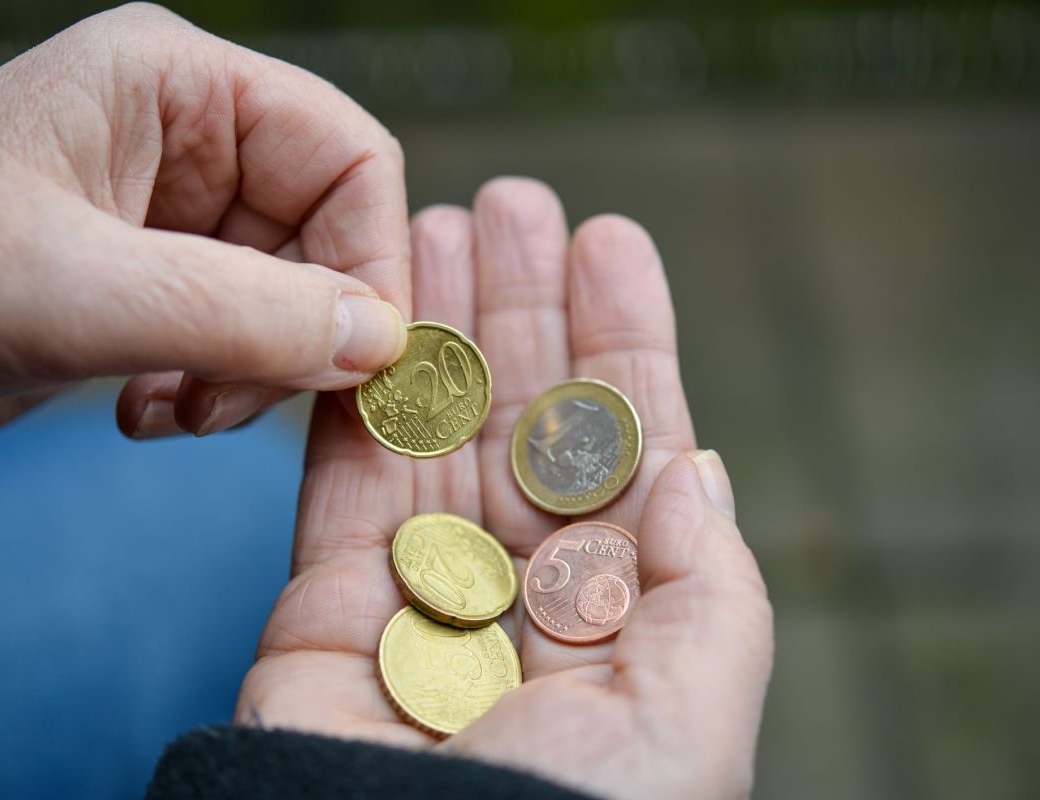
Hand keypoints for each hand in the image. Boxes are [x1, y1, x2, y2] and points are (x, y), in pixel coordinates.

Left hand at [0, 3, 408, 462]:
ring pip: (290, 303)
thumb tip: (381, 343)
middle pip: (328, 239)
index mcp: (181, 89)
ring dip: (252, 376)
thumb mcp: (78, 290)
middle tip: (233, 402)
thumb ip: (242, 314)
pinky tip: (146, 414)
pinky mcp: (148, 291)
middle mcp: (188, 144)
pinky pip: (237, 342)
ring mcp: (169, 220)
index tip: (359, 360)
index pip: (349, 157)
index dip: (371, 259)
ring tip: (176, 413)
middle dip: (299, 335)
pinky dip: (213, 392)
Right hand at [237, 178, 773, 799]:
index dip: (622, 344)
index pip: (626, 453)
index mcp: (622, 620)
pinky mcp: (328, 600)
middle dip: (525, 310)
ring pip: (437, 429)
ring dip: (441, 325)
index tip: (611, 244)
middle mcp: (524, 596)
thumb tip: (699, 468)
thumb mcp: (693, 720)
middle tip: (514, 202)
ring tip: (439, 219)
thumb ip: (711, 591)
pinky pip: (347, 473)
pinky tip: (378, 310)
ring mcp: (423, 591)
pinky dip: (362, 390)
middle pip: (527, 420)